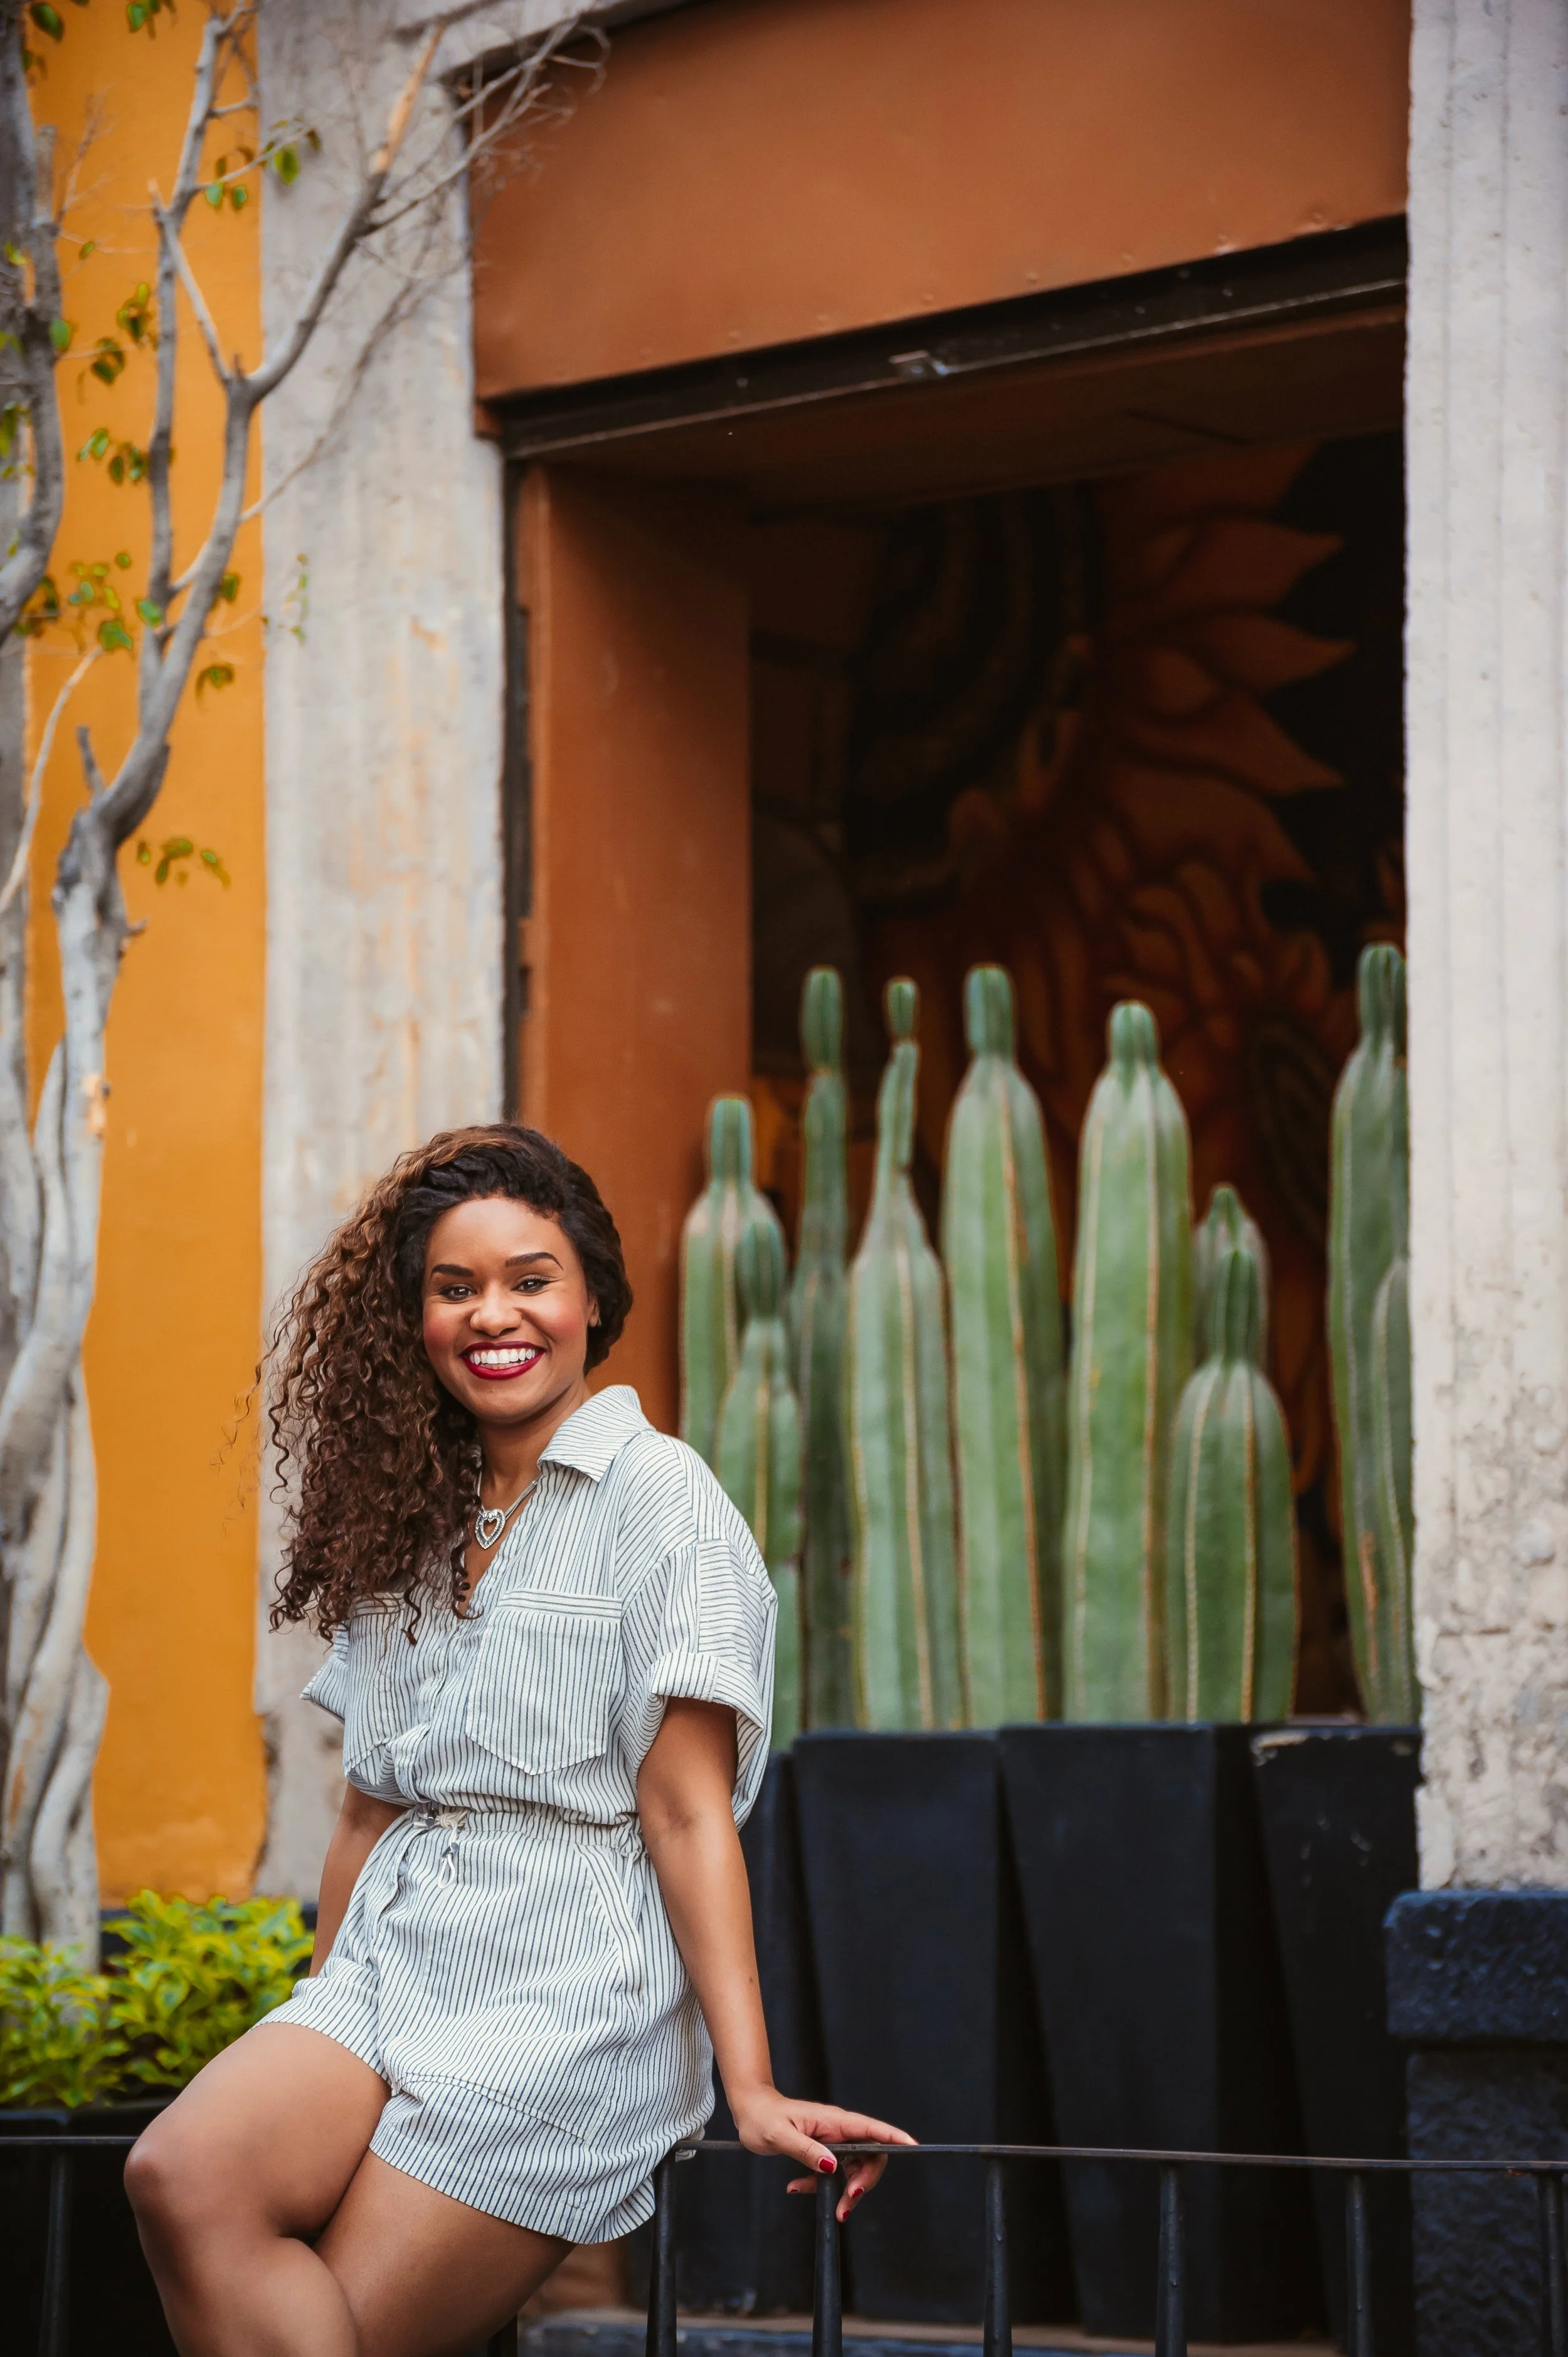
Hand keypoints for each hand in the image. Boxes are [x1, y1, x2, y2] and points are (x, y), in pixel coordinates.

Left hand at [728, 2088, 915, 2222]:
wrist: (749, 2111)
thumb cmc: (762, 2118)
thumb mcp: (779, 2135)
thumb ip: (805, 2150)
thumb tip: (832, 2166)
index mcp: (833, 2121)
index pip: (871, 2128)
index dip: (894, 2137)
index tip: (913, 2146)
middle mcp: (838, 2130)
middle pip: (870, 2156)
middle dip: (864, 2183)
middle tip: (847, 2205)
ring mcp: (832, 2141)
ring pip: (853, 2169)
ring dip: (845, 2192)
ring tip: (831, 2210)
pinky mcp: (823, 2151)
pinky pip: (833, 2173)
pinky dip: (821, 2186)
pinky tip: (797, 2188)